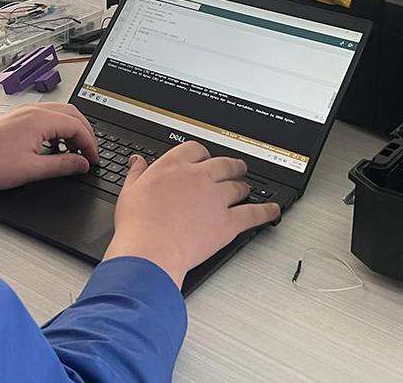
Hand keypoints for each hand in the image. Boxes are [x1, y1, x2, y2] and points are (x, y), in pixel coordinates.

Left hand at [0, 104, 99, 191]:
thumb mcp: (32, 170)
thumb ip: (62, 165)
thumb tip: (82, 164)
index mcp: (40, 120)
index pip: (77, 126)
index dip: (90, 144)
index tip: (94, 160)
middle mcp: (33, 111)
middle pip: (72, 114)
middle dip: (85, 134)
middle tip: (90, 154)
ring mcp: (25, 112)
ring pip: (60, 114)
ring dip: (72, 130)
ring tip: (74, 152)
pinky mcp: (18, 118)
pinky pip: (47, 117)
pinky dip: (58, 129)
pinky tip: (55, 147)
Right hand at [102, 141, 279, 287]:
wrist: (150, 251)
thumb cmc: (138, 225)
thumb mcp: (130, 191)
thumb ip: (137, 173)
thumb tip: (137, 162)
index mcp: (174, 167)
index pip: (195, 149)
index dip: (202, 154)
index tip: (203, 159)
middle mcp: (198, 178)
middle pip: (223, 163)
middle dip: (231, 166)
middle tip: (235, 168)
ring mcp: (216, 199)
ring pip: (238, 185)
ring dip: (244, 186)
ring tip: (246, 187)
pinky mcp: (228, 222)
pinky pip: (254, 213)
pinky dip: (266, 211)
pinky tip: (273, 209)